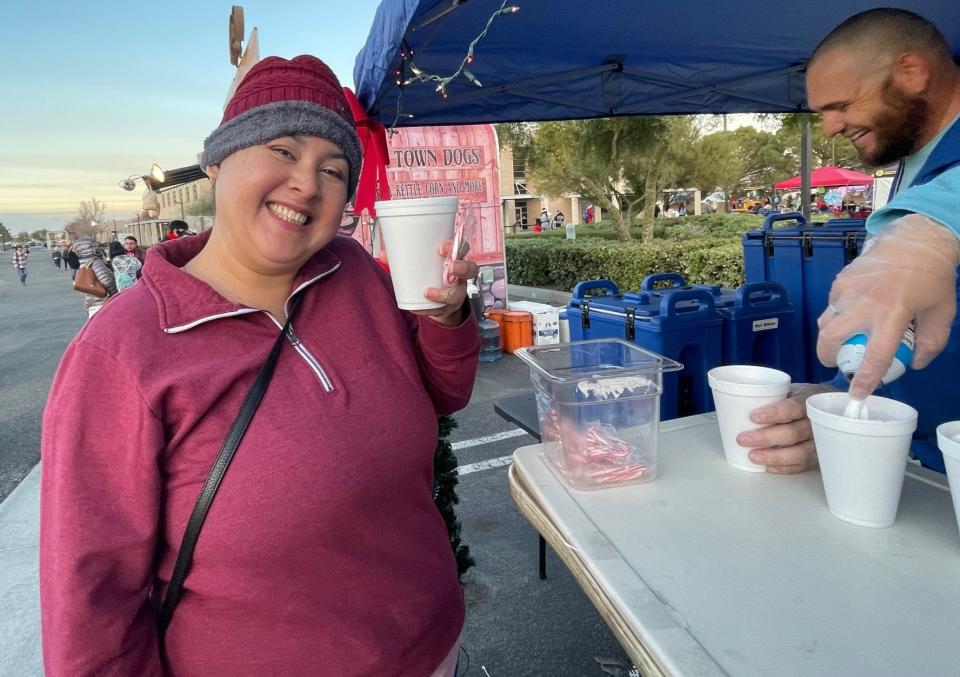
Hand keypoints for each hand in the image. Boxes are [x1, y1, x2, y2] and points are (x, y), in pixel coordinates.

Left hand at [410, 240, 477, 325]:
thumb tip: (383, 254)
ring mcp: (458, 292)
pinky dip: (430, 309)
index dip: (456, 246)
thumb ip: (402, 258)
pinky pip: (444, 309)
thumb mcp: (419, 265)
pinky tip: (418, 308)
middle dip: (461, 267)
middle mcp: (460, 275)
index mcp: (453, 258)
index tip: (442, 248)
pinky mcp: (450, 307)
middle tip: (450, 267)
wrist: (437, 301)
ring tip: (428, 293)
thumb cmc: (428, 275)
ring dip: (446, 293)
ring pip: (460, 293)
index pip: (461, 248)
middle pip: (470, 268)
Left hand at [735, 383, 833, 473]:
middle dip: (767, 438)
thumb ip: (772, 396)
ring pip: (801, 452)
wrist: (831, 409)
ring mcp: (820, 442)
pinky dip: (784, 467)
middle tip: (743, 439)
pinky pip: (803, 465)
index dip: (775, 413)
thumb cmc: (800, 399)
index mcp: (809, 400)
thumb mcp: (790, 390)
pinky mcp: (819, 457)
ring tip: (753, 456)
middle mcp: (818, 422)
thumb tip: (737, 404)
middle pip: (794, 433)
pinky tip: (767, 466)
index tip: (753, 417)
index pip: (794, 407)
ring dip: (775, 456)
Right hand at [816, 214, 958, 399]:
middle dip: (828, 357)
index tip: (857, 394)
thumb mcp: (942, 313)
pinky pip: (831, 304)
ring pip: (824, 322)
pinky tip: (853, 310)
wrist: (917, 239)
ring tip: (843, 337)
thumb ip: (932, 342)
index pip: (873, 356)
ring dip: (830, 336)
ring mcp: (847, 291)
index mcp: (891, 315)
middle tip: (837, 361)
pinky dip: (838, 313)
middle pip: (829, 340)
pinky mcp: (840, 280)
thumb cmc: (932, 276)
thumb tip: (915, 363)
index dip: (864, 380)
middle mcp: (863, 305)